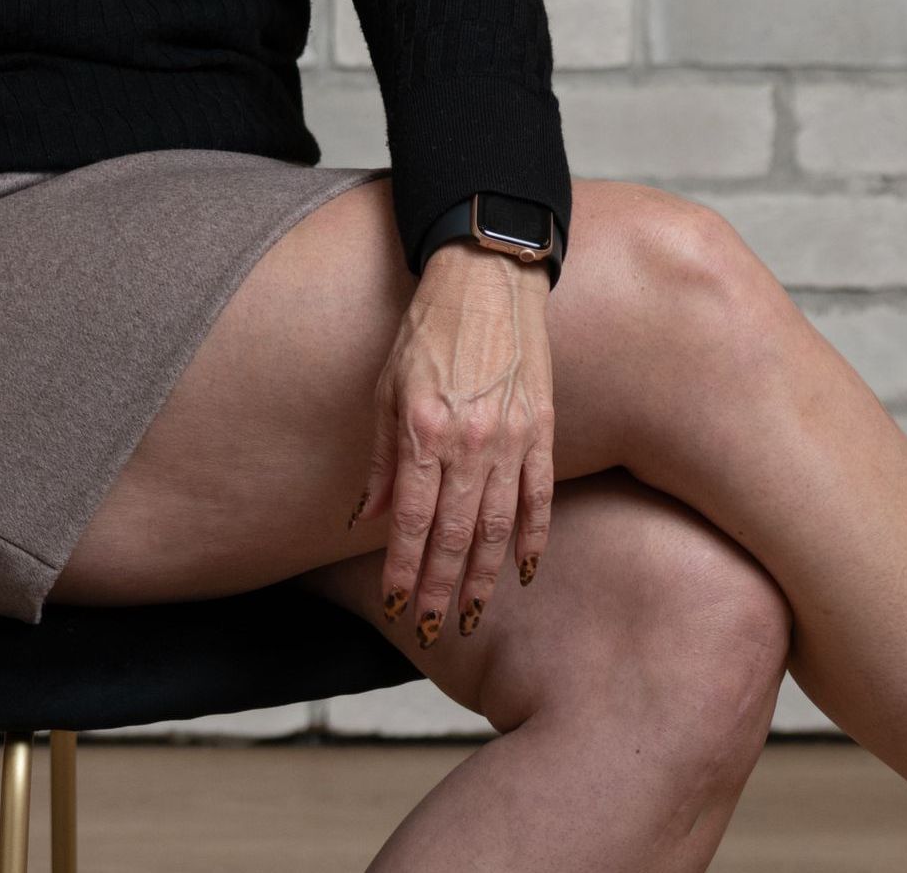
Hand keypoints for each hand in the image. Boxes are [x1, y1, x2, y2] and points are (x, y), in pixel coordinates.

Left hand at [353, 242, 554, 649]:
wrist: (486, 276)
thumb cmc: (428, 327)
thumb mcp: (386, 386)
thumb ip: (380, 457)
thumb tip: (363, 517)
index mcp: (424, 429)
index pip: (408, 520)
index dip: (402, 568)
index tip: (397, 604)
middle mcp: (469, 441)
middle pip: (452, 535)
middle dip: (437, 588)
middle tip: (430, 630)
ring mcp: (512, 438)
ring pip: (496, 528)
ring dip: (481, 577)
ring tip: (468, 614)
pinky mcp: (544, 429)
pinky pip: (539, 498)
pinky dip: (533, 539)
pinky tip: (525, 572)